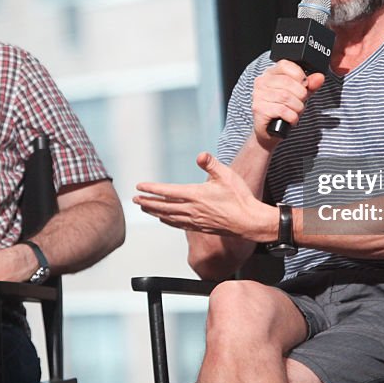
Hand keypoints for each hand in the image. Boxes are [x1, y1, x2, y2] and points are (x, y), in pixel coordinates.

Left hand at [133, 152, 277, 241]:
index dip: (152, 188)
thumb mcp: (227, 175)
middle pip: (164, 206)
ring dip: (154, 211)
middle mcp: (193, 209)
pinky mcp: (200, 227)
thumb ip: (211, 164)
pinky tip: (163, 219)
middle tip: (135, 199)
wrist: (249, 221)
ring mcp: (195, 220)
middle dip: (147, 201)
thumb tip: (200, 155)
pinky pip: (178, 224)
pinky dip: (167, 221)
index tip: (140, 186)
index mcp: (196, 195)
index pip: (168, 191)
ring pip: (169, 216)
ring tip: (144, 208)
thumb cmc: (240, 198)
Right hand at [253, 60, 324, 144]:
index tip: (304, 85)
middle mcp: (261, 82)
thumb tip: (319, 77)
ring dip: (297, 107)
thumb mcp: (299, 95)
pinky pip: (282, 110)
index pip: (285, 65)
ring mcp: (258, 96)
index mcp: (270, 74)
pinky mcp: (259, 109)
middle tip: (300, 102)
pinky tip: (291, 119)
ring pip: (286, 97)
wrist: (269, 131)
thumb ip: (310, 85)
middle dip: (301, 95)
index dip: (299, 75)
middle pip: (288, 82)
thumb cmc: (282, 110)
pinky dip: (292, 117)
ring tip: (296, 111)